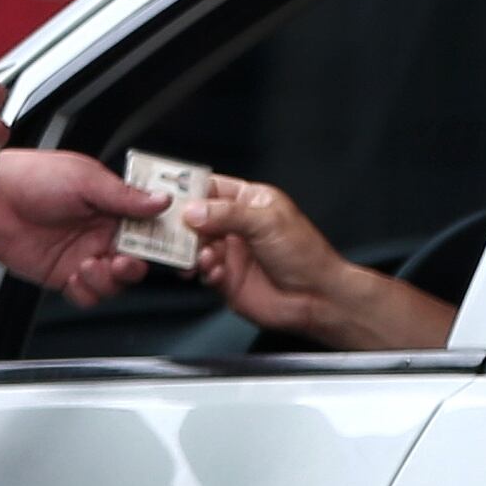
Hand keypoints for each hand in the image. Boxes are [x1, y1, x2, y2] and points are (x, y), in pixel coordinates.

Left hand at [0, 150, 168, 291]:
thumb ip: (124, 196)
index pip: (148, 230)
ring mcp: (84, 255)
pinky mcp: (63, 274)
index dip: (159, 241)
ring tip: (90, 264)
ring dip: (108, 280)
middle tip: (124, 261)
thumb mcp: (85, 179)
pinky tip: (76, 274)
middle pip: (136, 261)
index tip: (164, 248)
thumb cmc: (35, 177)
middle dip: (134, 266)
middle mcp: (102, 234)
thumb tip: (161, 201)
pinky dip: (87, 290)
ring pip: (114, 283)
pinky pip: (86, 294)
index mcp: (113, 208)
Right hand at [179, 176, 352, 337]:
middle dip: (182, 224)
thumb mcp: (267, 223)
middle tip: (171, 229)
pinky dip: (202, 270)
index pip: (210, 188)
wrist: (317, 298)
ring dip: (191, 250)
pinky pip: (202, 271)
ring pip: (194, 246)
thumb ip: (228, 214)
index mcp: (248, 201)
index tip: (168, 195)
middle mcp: (235, 225)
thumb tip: (193, 210)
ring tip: (199, 255)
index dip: (189, 190)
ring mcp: (229, 252)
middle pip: (195, 218)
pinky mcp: (226, 278)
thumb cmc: (304, 254)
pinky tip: (214, 271)